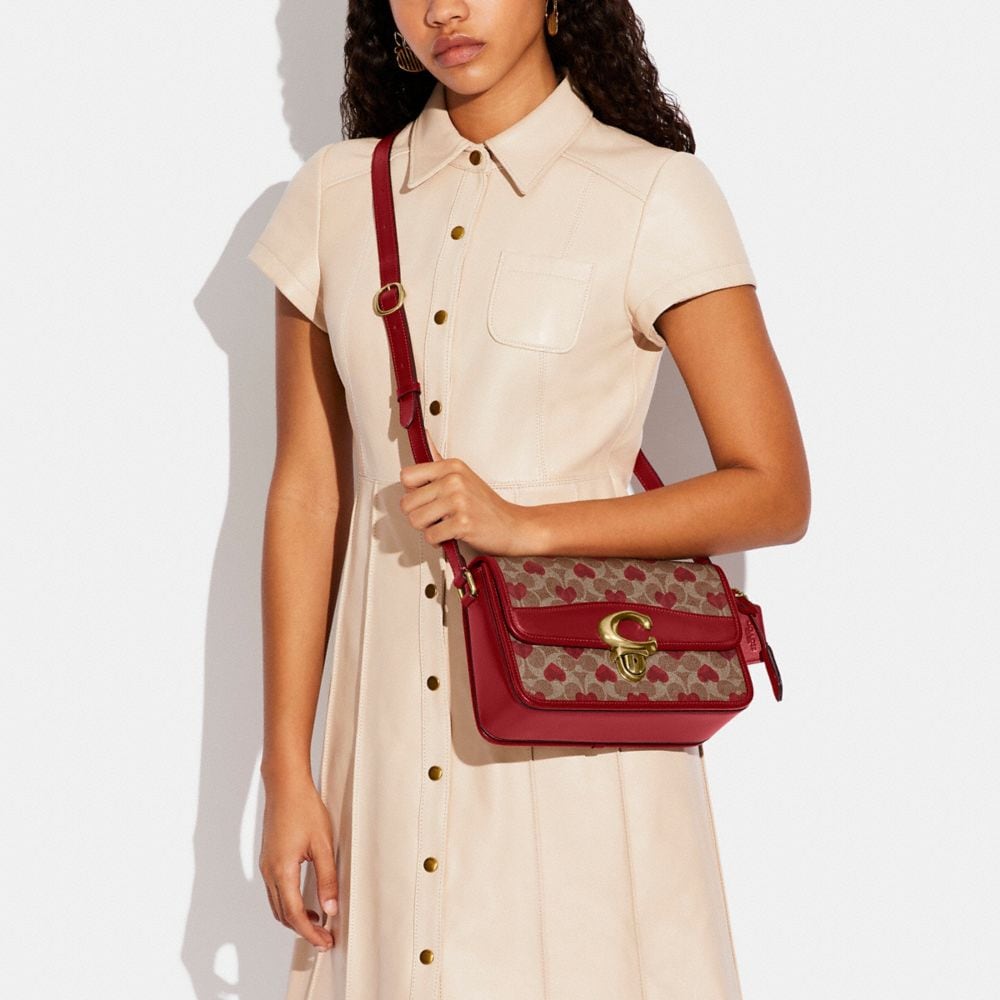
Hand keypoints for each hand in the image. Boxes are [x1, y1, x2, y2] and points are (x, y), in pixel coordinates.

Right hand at [258, 772, 338, 950]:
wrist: (286, 786)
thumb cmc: (305, 809)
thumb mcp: (323, 844)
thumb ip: (327, 878)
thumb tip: (331, 909)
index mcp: (282, 871)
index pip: (295, 915)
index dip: (310, 932)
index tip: (326, 941)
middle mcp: (269, 872)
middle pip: (283, 915)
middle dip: (303, 930)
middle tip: (324, 937)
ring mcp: (267, 866)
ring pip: (277, 905)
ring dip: (295, 919)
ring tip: (318, 923)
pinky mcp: (269, 859)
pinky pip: (275, 891)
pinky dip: (289, 904)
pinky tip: (306, 901)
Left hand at [399, 431, 536, 554]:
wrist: (513, 525)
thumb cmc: (486, 504)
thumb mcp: (463, 475)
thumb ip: (438, 460)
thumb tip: (424, 436)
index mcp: (451, 467)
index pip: (406, 476)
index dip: (412, 492)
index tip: (427, 498)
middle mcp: (454, 481)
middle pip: (407, 503)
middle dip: (418, 515)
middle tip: (435, 516)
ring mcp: (459, 501)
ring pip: (416, 520)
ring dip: (427, 529)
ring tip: (443, 525)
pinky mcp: (463, 523)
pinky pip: (431, 536)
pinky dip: (438, 541)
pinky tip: (450, 534)